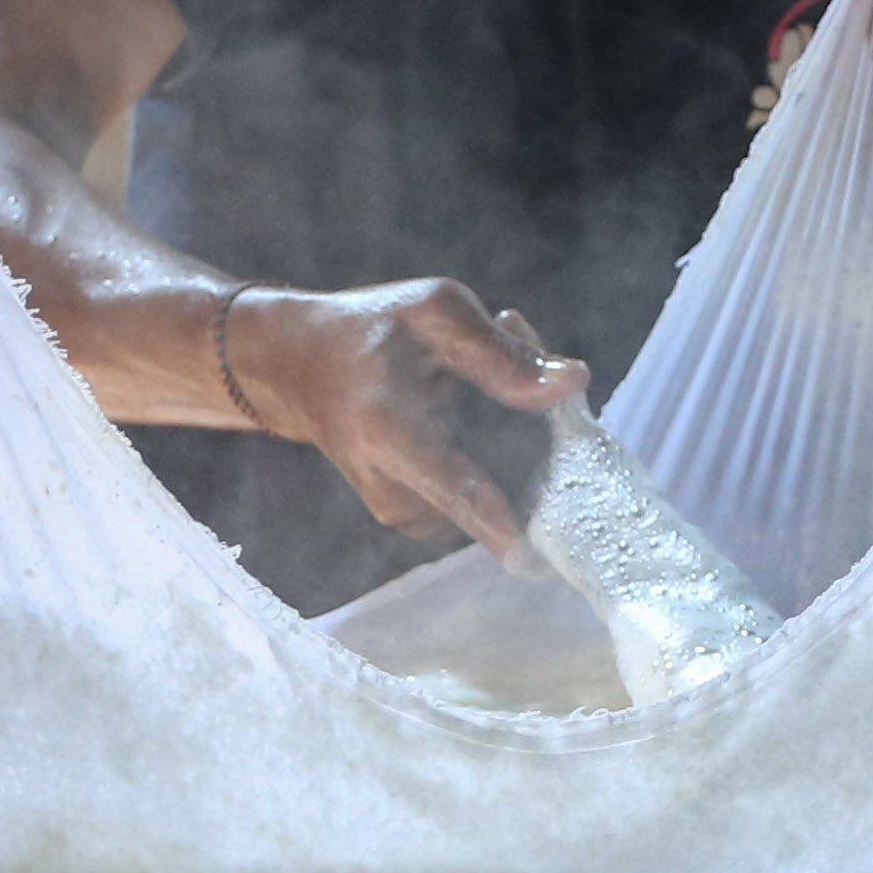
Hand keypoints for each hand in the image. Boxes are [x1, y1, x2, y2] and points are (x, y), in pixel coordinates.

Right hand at [222, 280, 579, 558]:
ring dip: (517, 452)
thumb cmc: (370, 328)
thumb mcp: (434, 312)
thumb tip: (574, 383)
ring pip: (494, 499)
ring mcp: (402, 513)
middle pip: (496, 496)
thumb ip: (500, 355)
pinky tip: (475, 419)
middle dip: (537, 448)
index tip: (541, 561)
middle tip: (535, 380)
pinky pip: (479, 501)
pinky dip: (496, 465)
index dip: (505, 524)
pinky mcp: (415, 520)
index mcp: (390, 433)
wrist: (298, 366)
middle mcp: (392, 489)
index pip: (457, 490)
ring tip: (488, 392)